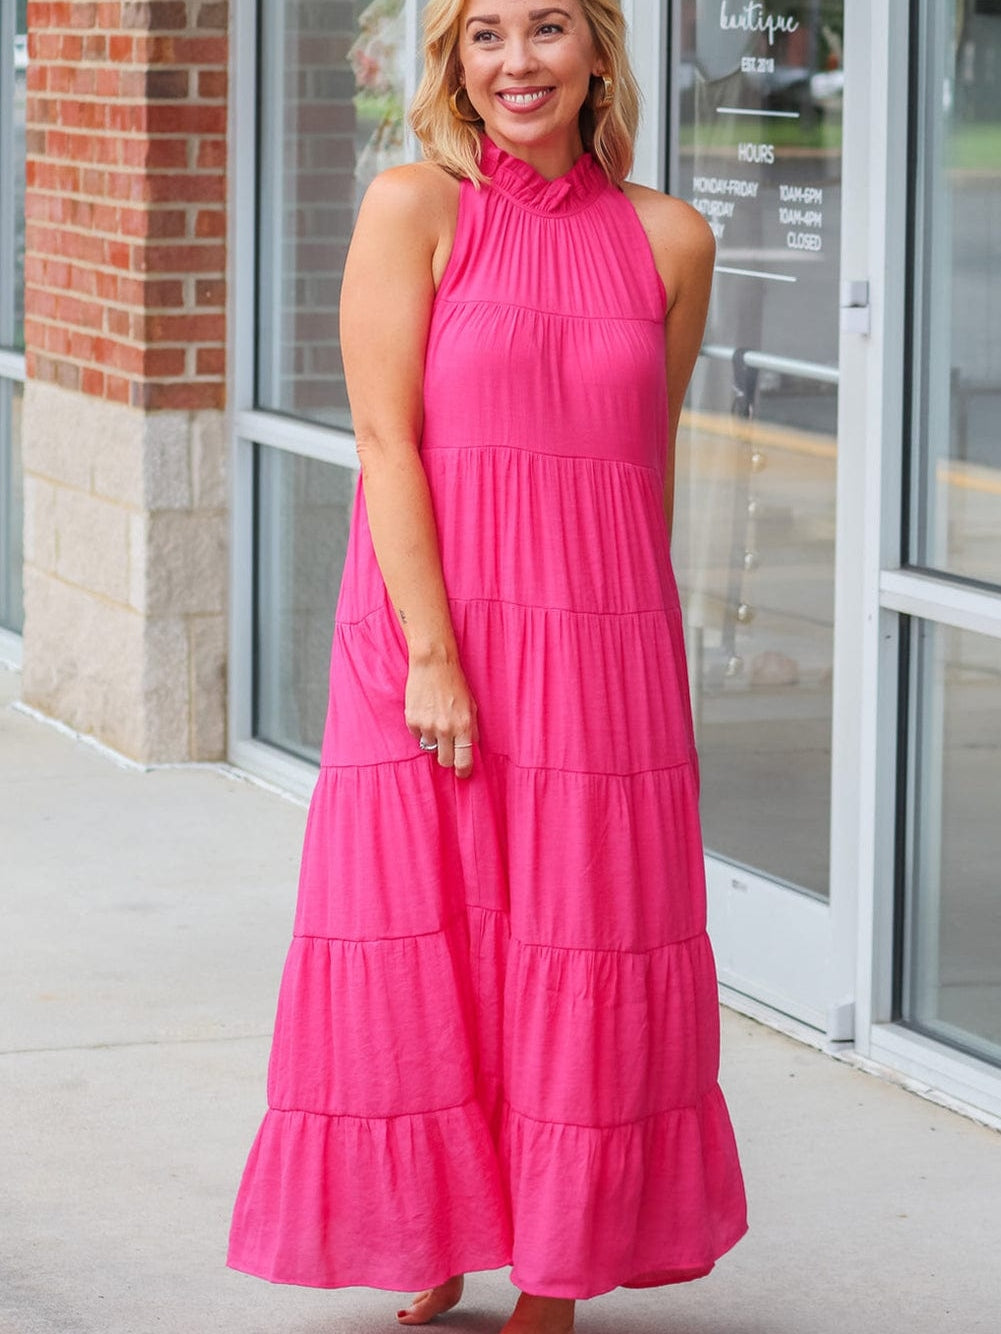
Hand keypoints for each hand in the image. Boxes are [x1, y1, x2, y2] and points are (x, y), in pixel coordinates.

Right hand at [405, 655, 477, 778]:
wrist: (433, 664)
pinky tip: (426, 714)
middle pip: (445, 760)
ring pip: (430, 748)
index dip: (463, 771)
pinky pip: (417, 736)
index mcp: (464, 726)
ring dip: (434, 740)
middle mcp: (445, 729)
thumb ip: (472, 729)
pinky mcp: (412, 721)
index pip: (464, 760)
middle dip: (447, 757)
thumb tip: (471, 748)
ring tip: (436, 721)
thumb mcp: (471, 705)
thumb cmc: (455, 683)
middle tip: (448, 747)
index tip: (462, 774)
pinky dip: (422, 730)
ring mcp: (427, 726)